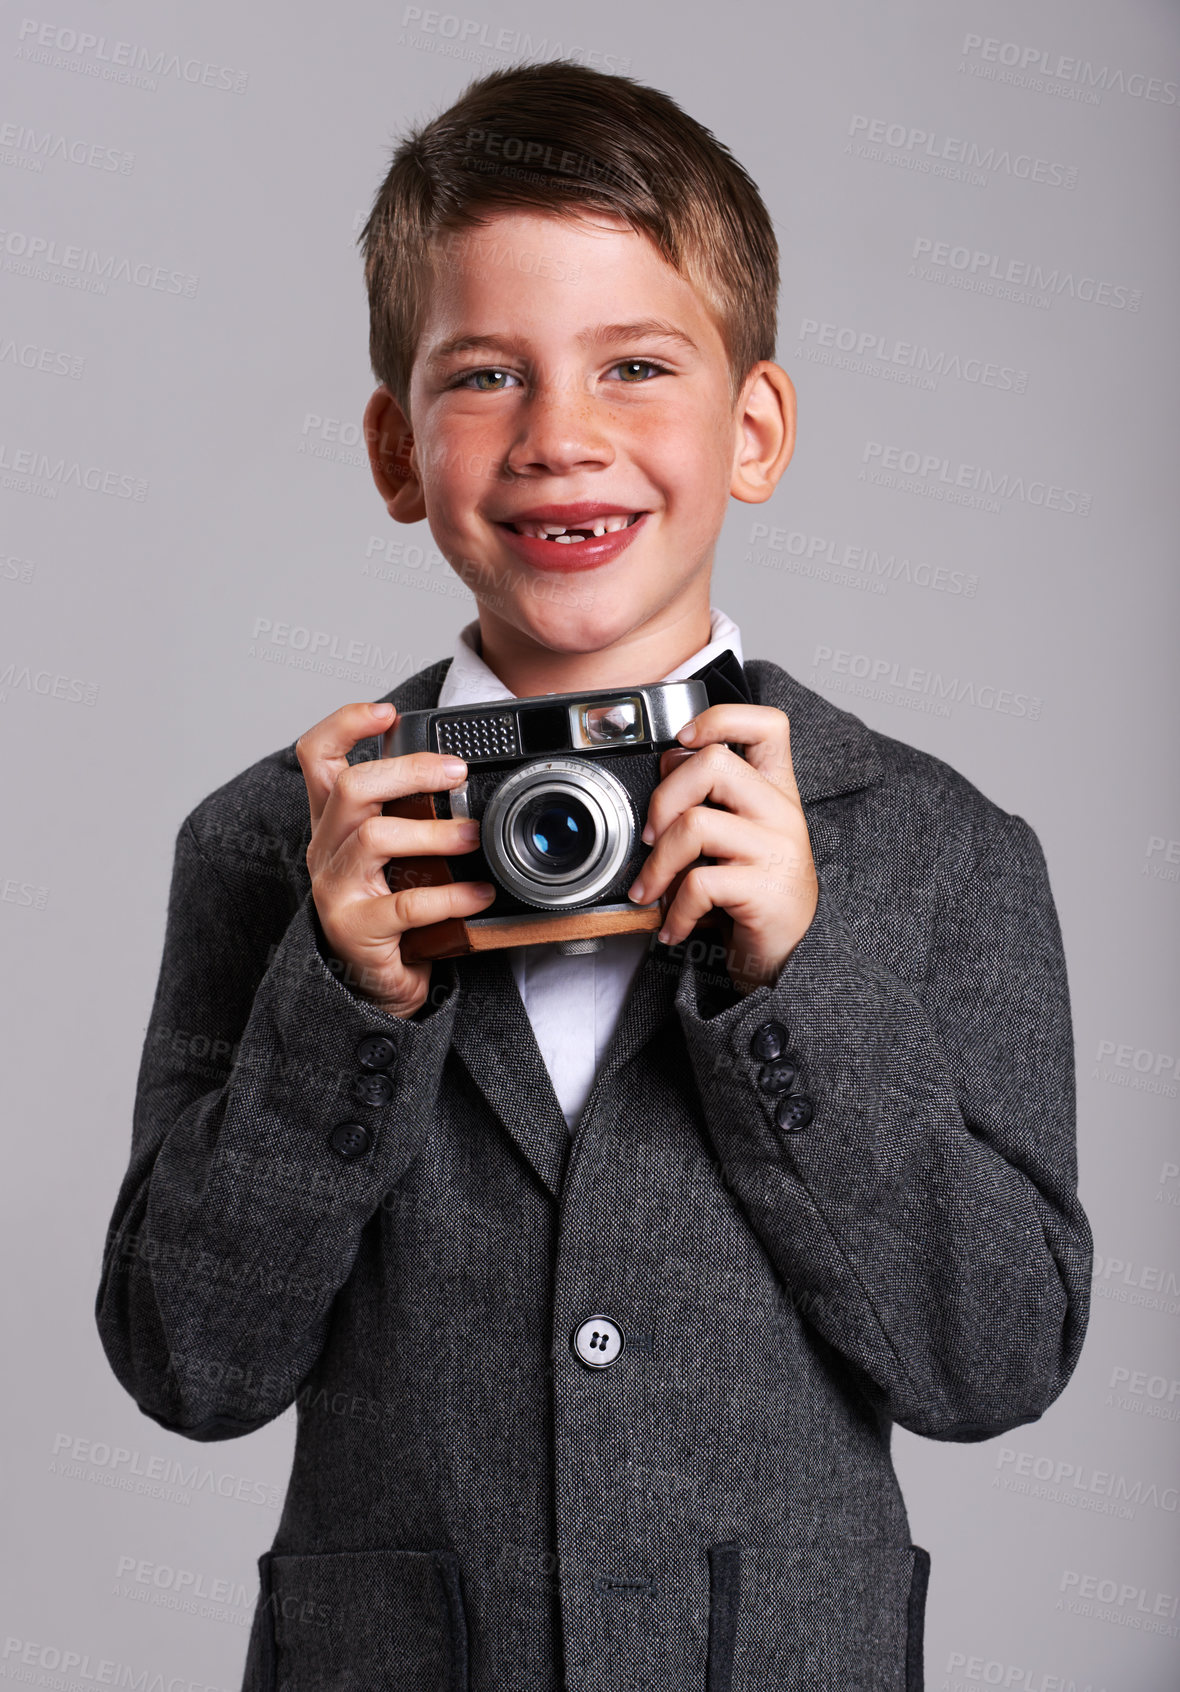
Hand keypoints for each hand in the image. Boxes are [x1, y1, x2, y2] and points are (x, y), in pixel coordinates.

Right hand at [295, 701, 495, 1018]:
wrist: (375, 985)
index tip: (386, 711)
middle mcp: (327, 849)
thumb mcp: (397, 854)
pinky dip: (451, 896)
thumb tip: (465, 774)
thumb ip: (414, 814)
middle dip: (408, 770)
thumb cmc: (393, 910)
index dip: (344, 724)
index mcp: (335, 822)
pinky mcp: (356, 929)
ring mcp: (336, 889)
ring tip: (474, 837)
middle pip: (352, 787)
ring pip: (375, 837)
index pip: (317, 757)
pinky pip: (406, 903)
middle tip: (456, 771)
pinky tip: (479, 893)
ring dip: (434, 833)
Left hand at [626, 703, 817, 994]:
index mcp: (776, 790)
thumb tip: (665, 764)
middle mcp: (782, 811)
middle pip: (714, 764)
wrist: (789, 958)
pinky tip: (674, 927)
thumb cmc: (754, 894)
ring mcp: (777, 849)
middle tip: (650, 836)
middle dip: (663, 798)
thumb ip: (710, 798)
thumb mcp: (737, 837)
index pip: (767, 724)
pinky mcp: (766, 890)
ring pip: (695, 824)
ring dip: (656, 864)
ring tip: (651, 890)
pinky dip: (674, 910)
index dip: (721, 717)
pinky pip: (699, 883)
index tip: (683, 740)